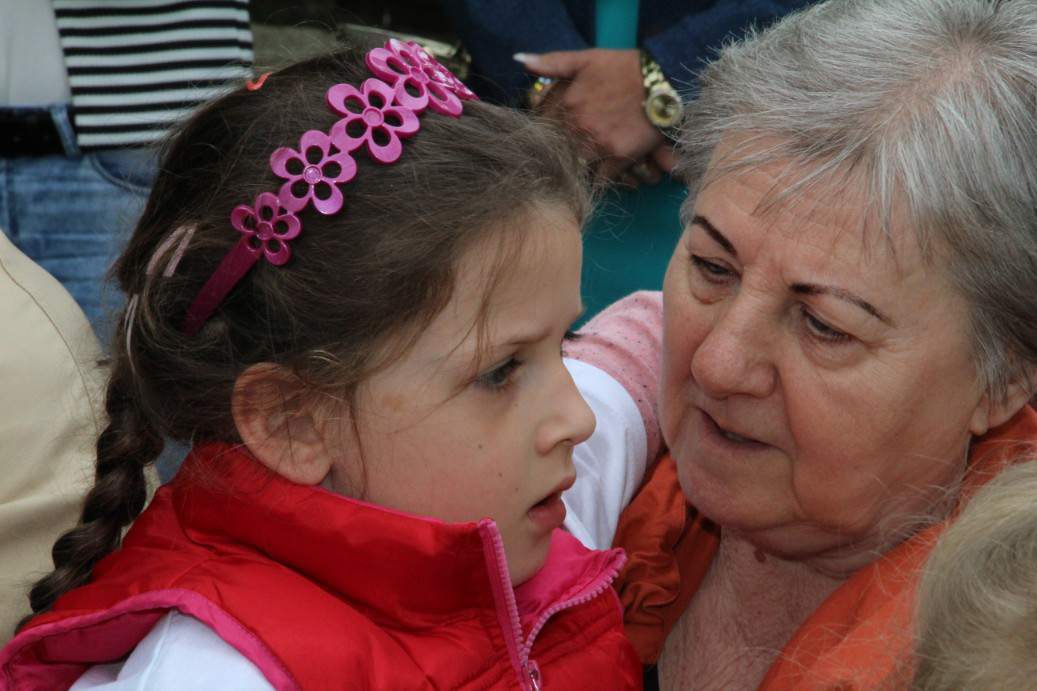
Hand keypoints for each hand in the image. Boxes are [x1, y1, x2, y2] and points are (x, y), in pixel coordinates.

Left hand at [516, 49, 664, 180]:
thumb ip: (552, 62)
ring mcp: (598, 143)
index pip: (541, 130)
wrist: (663, 80)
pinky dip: (598, 183)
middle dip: (557, 160)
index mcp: (566, 104)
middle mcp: (579, 126)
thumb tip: (521, 61)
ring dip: (576, 173)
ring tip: (577, 175)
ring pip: (576, 169)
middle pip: (557, 153)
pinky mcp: (619, 157)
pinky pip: (601, 180)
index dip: (542, 139)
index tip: (546, 144)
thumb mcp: (586, 58)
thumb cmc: (624, 68)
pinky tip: (598, 179)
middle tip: (559, 165)